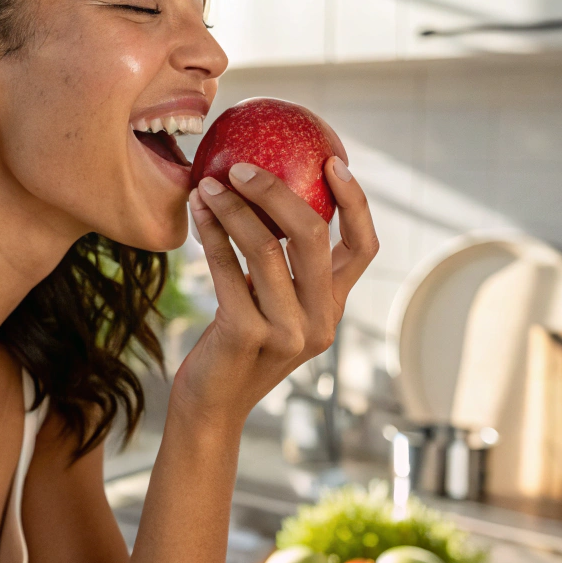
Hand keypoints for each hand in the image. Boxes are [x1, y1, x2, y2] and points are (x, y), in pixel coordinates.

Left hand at [174, 158, 377, 427]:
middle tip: (242, 166)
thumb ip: (284, 264)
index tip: (333, 160)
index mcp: (333, 306)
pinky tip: (197, 211)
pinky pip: (227, 268)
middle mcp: (320, 320)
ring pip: (265, 247)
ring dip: (232, 208)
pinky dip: (211, 233)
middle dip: (277, 190)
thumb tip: (270, 186)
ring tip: (208, 184)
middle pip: (312, 236)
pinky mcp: (248, 335)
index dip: (355, 202)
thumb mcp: (273, 304)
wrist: (212, 402)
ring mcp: (287, 331)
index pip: (364, 248)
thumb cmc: (237, 341)